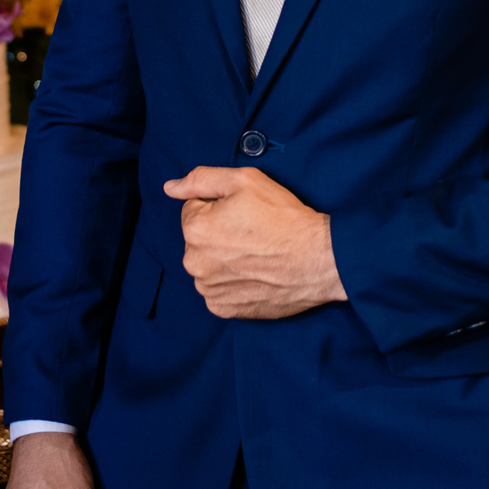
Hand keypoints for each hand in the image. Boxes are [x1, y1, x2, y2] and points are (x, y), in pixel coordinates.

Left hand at [165, 166, 347, 319]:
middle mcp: (194, 263)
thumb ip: (201, 179)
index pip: (193, 209)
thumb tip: (170, 187)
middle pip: (198, 239)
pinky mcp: (224, 309)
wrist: (318, 259)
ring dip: (224, 258)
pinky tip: (254, 273)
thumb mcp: (244, 181)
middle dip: (218, 232)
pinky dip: (232, 282)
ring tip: (256, 253)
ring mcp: (209, 289)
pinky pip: (218, 290)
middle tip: (252, 232)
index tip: (243, 212)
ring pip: (208, 264)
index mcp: (194, 229)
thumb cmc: (283, 218)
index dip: (219, 206)